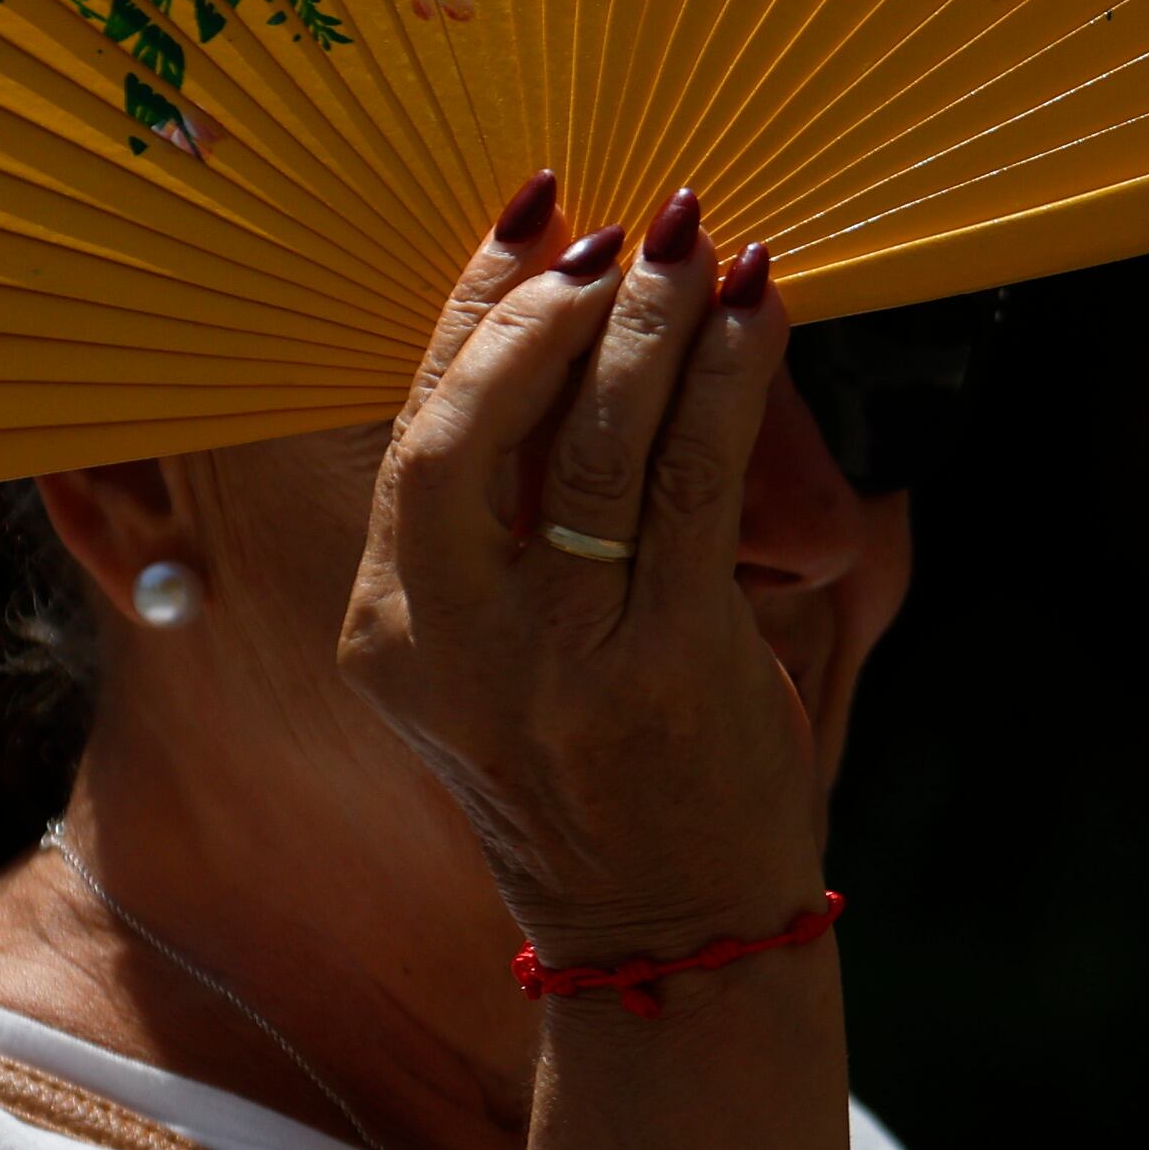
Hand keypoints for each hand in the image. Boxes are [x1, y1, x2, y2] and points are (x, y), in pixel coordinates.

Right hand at [337, 181, 821, 966]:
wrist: (666, 932)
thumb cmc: (600, 771)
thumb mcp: (499, 661)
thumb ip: (504, 530)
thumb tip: (571, 336)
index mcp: (391, 632)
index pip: (414, 434)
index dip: (466, 311)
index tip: (529, 217)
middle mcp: (452, 643)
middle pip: (463, 430)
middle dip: (533, 309)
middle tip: (609, 232)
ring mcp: (555, 658)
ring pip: (591, 443)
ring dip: (648, 322)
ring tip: (693, 241)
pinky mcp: (663, 664)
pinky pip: (691, 483)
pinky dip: (727, 379)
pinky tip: (757, 312)